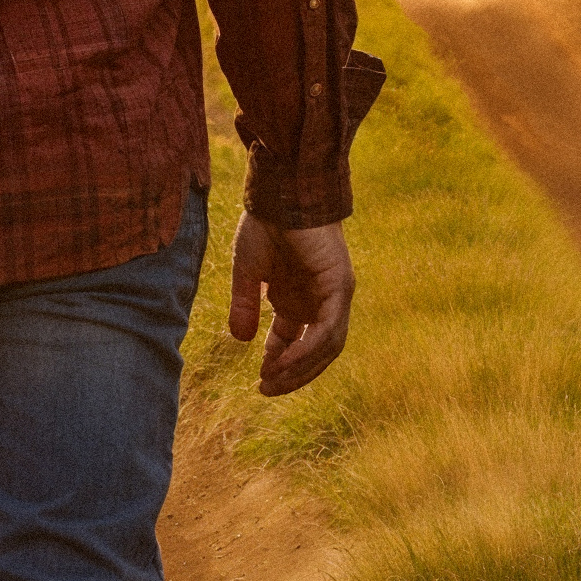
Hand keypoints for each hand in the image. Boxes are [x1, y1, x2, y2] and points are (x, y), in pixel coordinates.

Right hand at [228, 209, 352, 398]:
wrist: (281, 191)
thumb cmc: (264, 223)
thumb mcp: (247, 271)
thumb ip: (245, 304)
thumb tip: (240, 339)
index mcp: (298, 298)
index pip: (294, 342)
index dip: (278, 363)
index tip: (260, 378)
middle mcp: (319, 301)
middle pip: (314, 352)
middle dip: (291, 375)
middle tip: (266, 389)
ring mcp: (334, 295)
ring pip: (326, 347)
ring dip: (301, 369)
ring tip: (274, 381)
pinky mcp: (340, 287)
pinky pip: (329, 330)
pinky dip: (309, 350)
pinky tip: (285, 361)